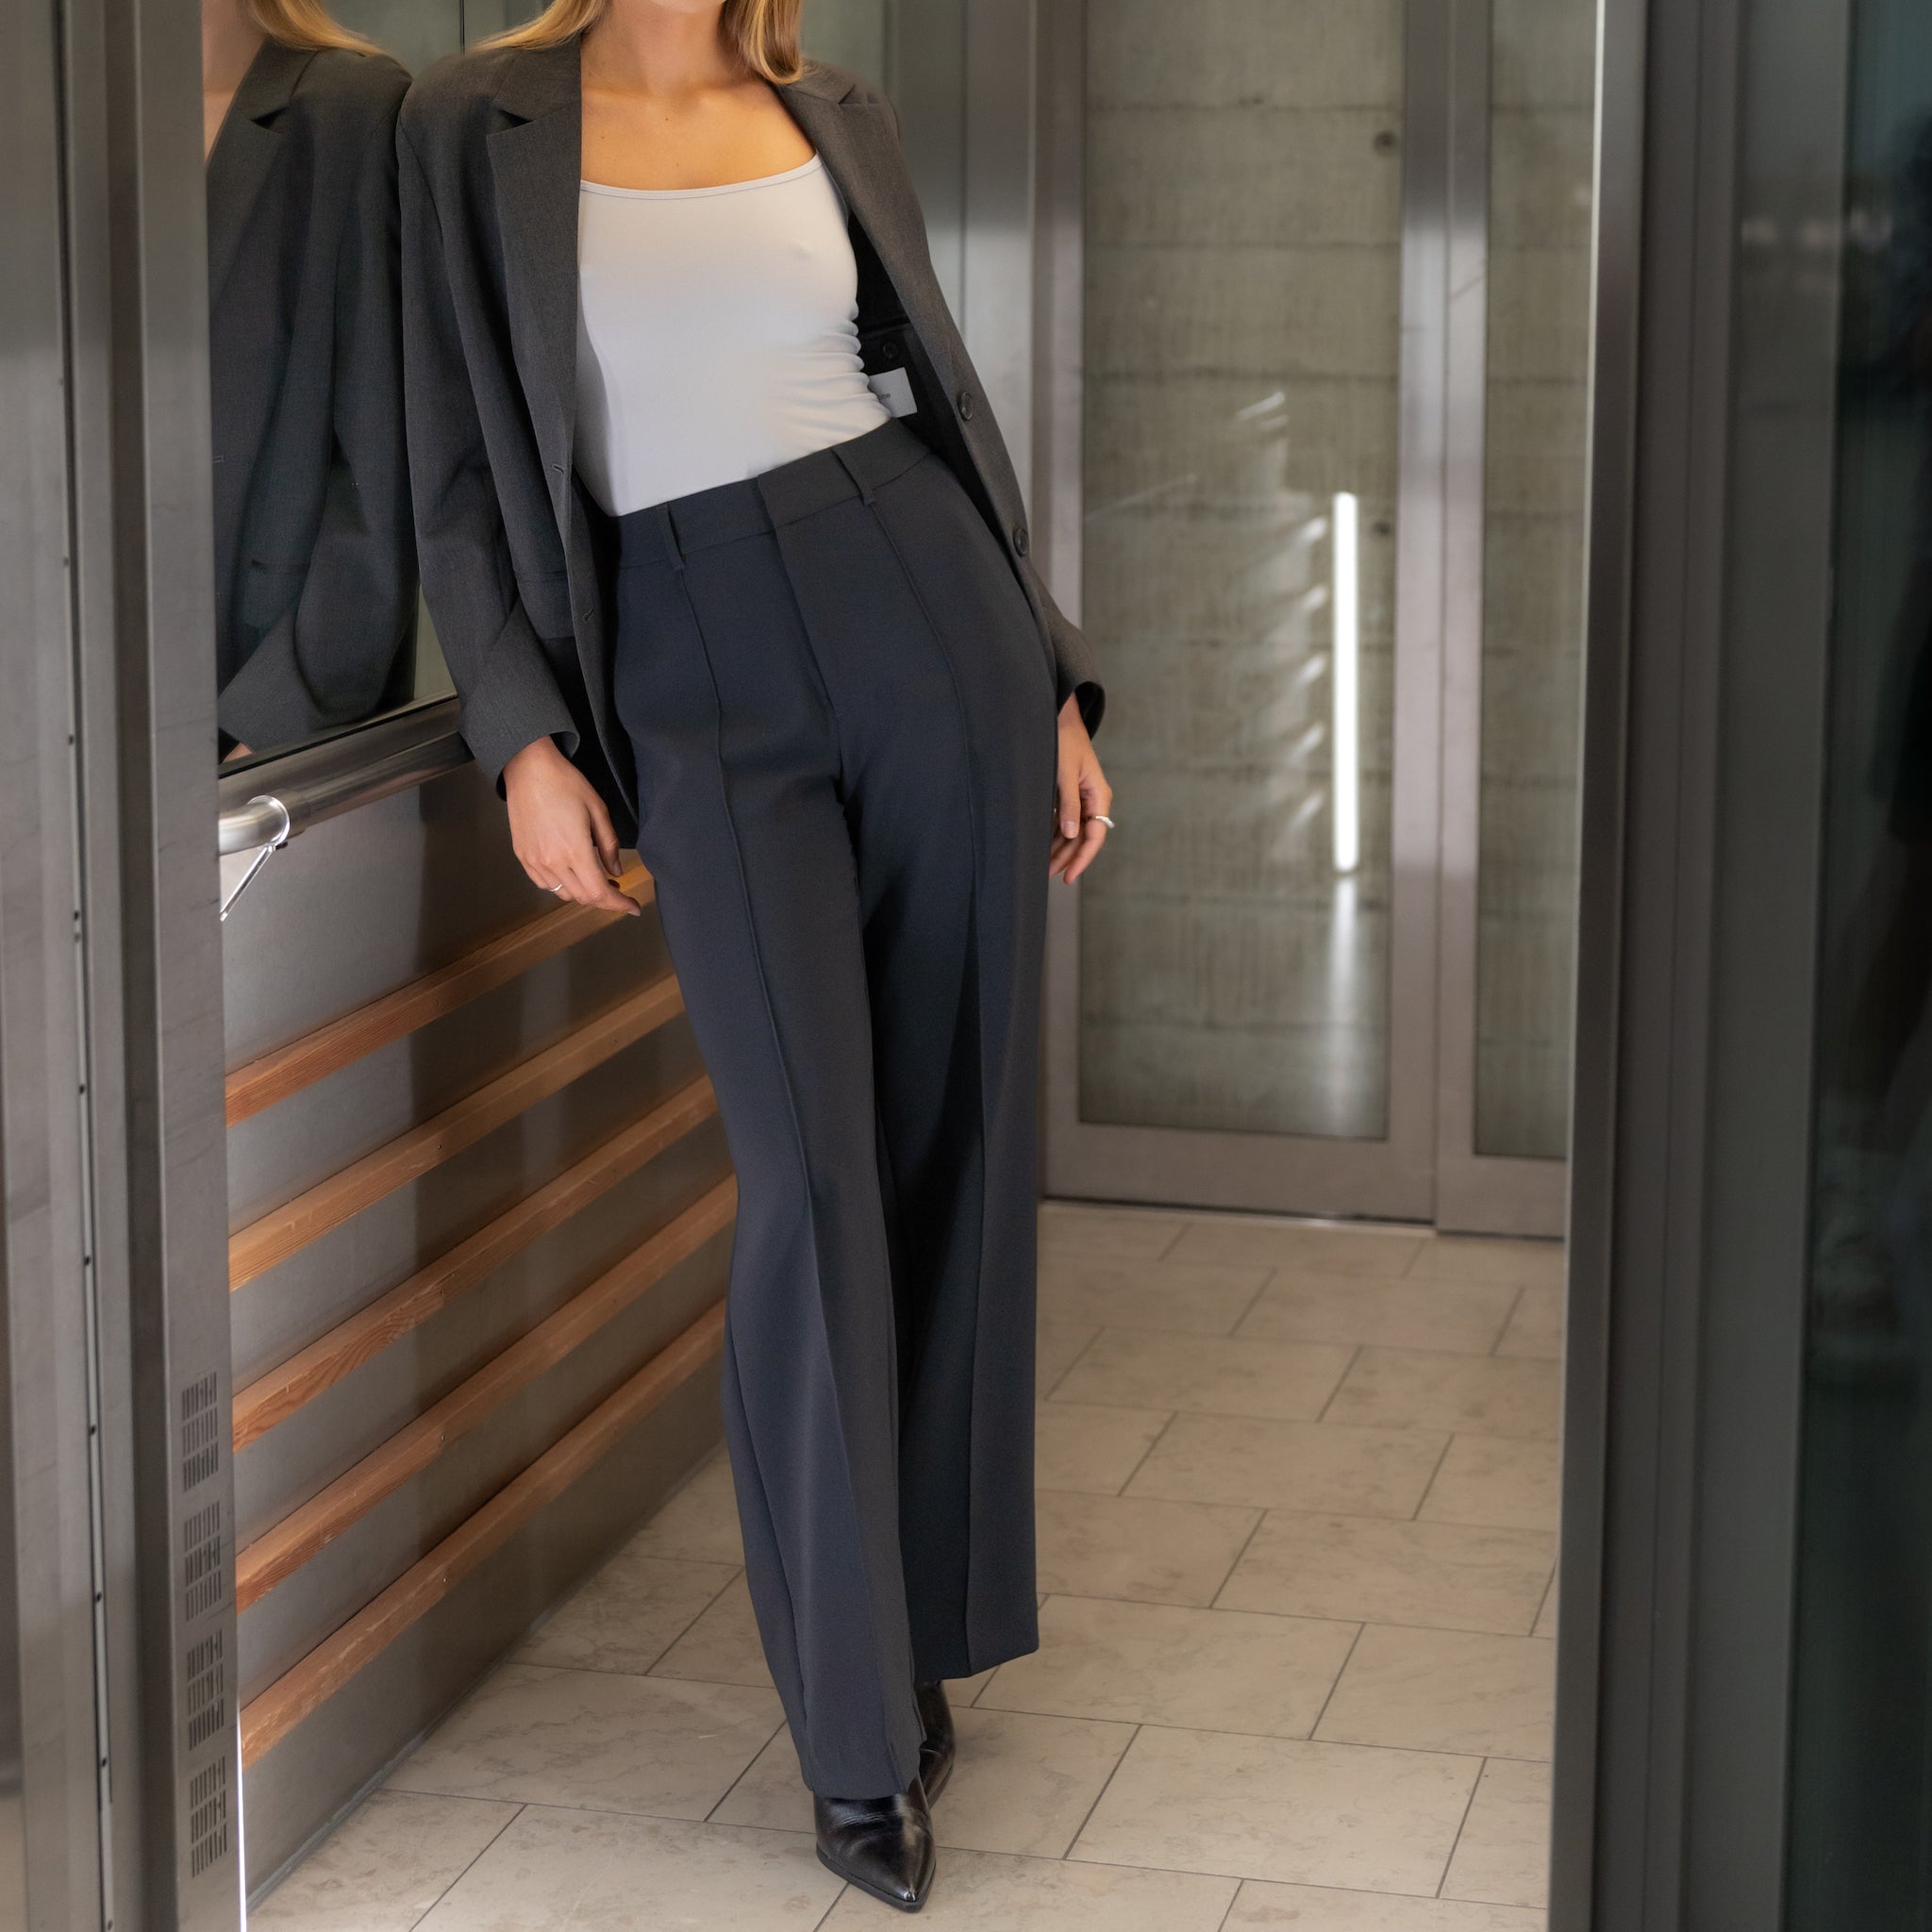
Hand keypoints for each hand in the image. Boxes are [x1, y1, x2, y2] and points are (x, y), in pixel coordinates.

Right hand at [503, 736, 639, 915]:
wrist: (528, 769)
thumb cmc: (566, 784)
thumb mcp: (598, 810)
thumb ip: (609, 845)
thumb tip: (617, 872)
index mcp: (575, 851)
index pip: (600, 893)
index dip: (619, 904)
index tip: (633, 907)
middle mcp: (552, 862)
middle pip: (583, 897)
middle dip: (605, 899)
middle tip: (618, 888)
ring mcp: (534, 862)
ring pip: (563, 894)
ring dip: (583, 893)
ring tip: (596, 879)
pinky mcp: (523, 857)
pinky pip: (545, 884)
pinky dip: (562, 886)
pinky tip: (571, 872)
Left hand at [1049, 696, 1110, 883]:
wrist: (1058, 717)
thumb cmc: (1063, 740)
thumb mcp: (1064, 773)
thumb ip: (1068, 804)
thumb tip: (1069, 835)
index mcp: (1099, 795)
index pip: (1095, 836)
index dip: (1082, 858)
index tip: (1069, 876)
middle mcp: (1093, 800)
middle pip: (1083, 837)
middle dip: (1067, 857)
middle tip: (1048, 875)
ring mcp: (1081, 799)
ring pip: (1072, 832)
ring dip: (1059, 849)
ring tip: (1042, 865)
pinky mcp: (1069, 795)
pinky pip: (1064, 821)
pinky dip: (1053, 834)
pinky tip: (1042, 846)